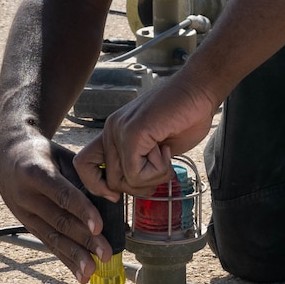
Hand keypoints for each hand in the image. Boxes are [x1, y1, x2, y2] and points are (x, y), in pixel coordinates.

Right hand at [0, 133, 111, 282]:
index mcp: (35, 172)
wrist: (7, 156)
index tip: (99, 226)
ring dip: (74, 257)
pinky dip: (66, 259)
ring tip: (91, 271)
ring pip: (52, 237)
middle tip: (105, 254)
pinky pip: (48, 244)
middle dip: (84, 240)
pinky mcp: (27, 225)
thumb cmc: (41, 154)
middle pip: (59, 221)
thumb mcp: (61, 155)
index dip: (81, 211)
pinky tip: (80, 273)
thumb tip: (111, 198)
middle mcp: (27, 196)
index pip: (62, 195)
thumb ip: (83, 176)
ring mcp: (24, 214)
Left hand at [74, 71, 220, 199]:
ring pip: (123, 181)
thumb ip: (141, 164)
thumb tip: (135, 187)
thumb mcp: (157, 149)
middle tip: (162, 169)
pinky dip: (157, 170)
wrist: (200, 89)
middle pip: (110, 182)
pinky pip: (136, 173)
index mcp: (113, 133)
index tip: (119, 193)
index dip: (97, 186)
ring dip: (152, 177)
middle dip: (140, 186)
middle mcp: (111, 131)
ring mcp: (119, 130)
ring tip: (165, 154)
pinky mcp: (133, 132)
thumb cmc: (185, 117)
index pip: (84, 164)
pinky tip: (166, 150)